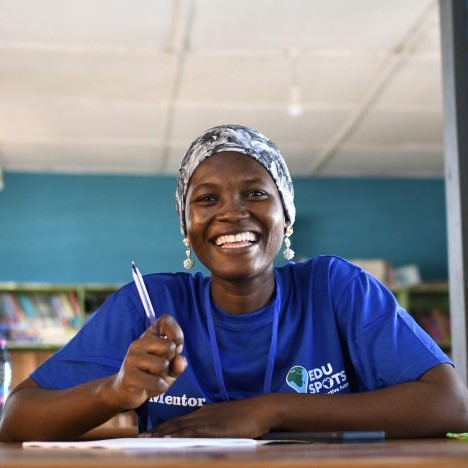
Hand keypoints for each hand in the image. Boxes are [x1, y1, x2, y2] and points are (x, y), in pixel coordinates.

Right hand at [107, 314, 186, 409]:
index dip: (177, 334)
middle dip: (171, 359)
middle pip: (169, 346)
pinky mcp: (129, 376)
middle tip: (161, 367)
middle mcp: (138, 343)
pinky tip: (150, 387)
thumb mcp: (170, 369)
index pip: (165, 320)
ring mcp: (131, 359)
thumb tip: (179, 359)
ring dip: (163, 376)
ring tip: (153, 377)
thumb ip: (179, 364)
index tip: (177, 347)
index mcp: (148, 336)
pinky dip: (159, 387)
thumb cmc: (151, 376)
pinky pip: (155, 381)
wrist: (127, 393)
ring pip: (162, 364)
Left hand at [149, 396, 273, 438]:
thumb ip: (214, 426)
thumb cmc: (247, 417)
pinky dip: (177, 436)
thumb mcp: (227, 420)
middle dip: (156, 432)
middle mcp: (201, 415)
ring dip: (161, 434)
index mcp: (203, 413)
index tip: (147, 435)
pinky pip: (191, 432)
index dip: (162, 428)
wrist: (261, 410)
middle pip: (173, 423)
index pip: (177, 421)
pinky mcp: (213, 428)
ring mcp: (207, 420)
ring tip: (145, 441)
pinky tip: (168, 441)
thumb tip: (204, 436)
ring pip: (178, 427)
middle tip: (138, 439)